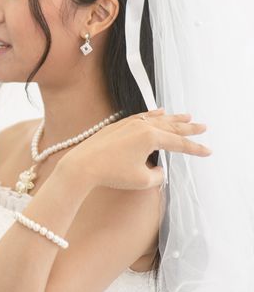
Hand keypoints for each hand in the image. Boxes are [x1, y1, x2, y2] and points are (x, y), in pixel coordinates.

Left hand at [56, 109, 210, 191]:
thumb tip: (159, 168)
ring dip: (173, 118)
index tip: (208, 152)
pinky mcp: (118, 125)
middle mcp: (142, 126)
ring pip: (157, 119)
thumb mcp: (142, 179)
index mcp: (151, 137)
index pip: (179, 143)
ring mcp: (129, 123)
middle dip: (188, 128)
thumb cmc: (112, 173)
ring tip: (187, 116)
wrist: (83, 165)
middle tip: (203, 127)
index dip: (195, 149)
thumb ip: (157, 174)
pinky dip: (154, 114)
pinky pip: (142, 116)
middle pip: (171, 126)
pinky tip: (159, 112)